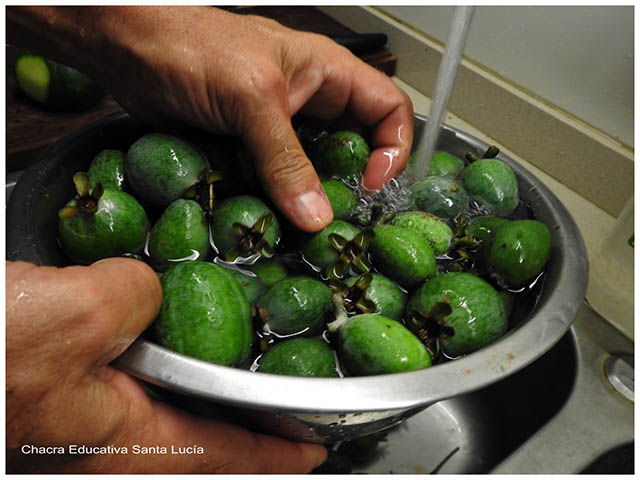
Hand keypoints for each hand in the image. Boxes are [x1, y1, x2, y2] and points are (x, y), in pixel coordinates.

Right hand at [6, 259, 326, 473]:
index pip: (223, 459)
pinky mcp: (56, 396)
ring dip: (204, 406)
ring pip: (163, 423)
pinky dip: (162, 376)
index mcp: (118, 444)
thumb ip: (131, 299)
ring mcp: (77, 425)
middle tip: (285, 413)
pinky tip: (166, 349)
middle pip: (199, 451)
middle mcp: (101, 445)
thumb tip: (143, 287)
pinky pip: (130, 392)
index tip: (317, 451)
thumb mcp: (70, 317)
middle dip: (247, 438)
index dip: (276, 455)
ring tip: (239, 383)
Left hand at [9, 6, 412, 231]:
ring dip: (311, 199)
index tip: (370, 184)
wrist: (126, 50)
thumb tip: (317, 217)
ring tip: (304, 228)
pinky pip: (276, 181)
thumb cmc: (192, 47)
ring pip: (313, 170)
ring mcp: (277, 129)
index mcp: (327, 73)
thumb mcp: (252, 98)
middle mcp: (309, 102)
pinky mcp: (248, 149)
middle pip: (353, 147)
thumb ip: (286, 158)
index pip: (388, 109)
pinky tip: (272, 220)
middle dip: (352, 183)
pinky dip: (278, 202)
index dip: (392, 148)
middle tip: (339, 218)